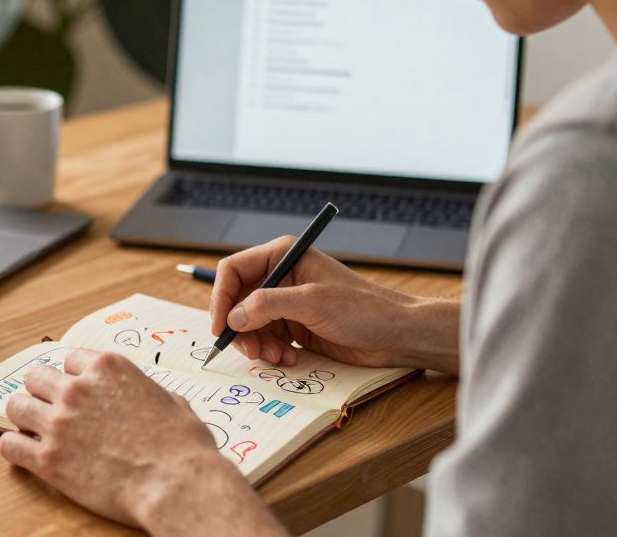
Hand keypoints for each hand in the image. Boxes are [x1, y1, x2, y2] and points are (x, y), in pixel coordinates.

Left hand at [0, 349, 283, 535]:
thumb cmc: (183, 448)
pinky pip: (10, 444)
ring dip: (24, 416)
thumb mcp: (171, 401)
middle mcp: (78, 389)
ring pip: (15, 405)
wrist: (177, 485)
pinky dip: (15, 448)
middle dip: (43, 392)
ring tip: (35, 430)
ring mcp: (59, 423)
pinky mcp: (48, 460)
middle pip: (35, 376)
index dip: (74, 377)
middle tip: (52, 410)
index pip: (70, 359)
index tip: (77, 391)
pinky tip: (27, 454)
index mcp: (107, 368)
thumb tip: (143, 395)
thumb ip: (144, 391)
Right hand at [210, 236, 459, 372]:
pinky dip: (270, 352)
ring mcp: (287, 303)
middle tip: (250, 351)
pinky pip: (266, 339)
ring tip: (278, 357)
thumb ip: (268, 305)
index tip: (220, 326)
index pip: (234, 271)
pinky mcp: (294, 326)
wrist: (396, 335)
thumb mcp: (312, 302)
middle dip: (240, 327)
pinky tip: (289, 359)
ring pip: (249, 324)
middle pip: (237, 300)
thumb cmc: (362, 309)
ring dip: (257, 344)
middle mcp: (281, 277)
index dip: (221, 297)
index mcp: (283, 256)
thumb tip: (233, 316)